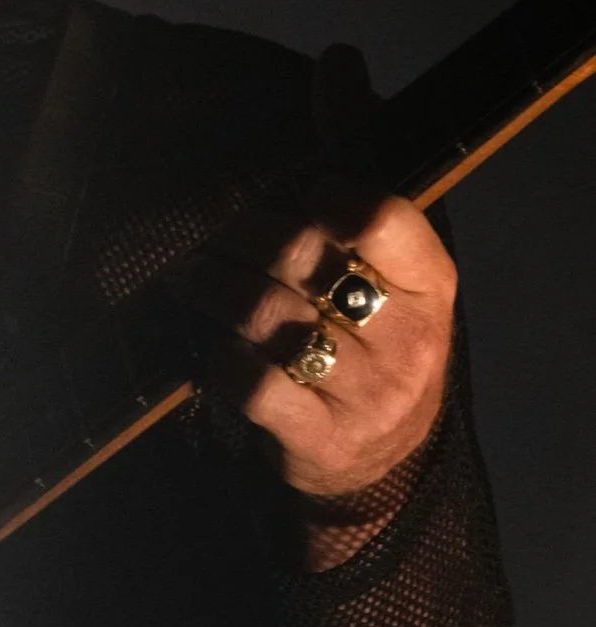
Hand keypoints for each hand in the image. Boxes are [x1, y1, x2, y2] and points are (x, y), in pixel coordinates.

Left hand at [180, 187, 455, 495]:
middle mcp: (406, 341)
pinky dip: (224, 355)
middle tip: (218, 238)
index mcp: (431, 289)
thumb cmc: (382, 355)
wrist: (390, 463)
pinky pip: (253, 381)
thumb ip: (366, 235)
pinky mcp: (320, 437)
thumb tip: (304, 162)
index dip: (333, 199)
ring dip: (216, 287)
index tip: (302, 196)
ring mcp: (364, 395)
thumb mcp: (401, 292)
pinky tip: (218, 343)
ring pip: (268, 317)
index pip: (384, 222)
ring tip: (195, 276)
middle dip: (246, 238)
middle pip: (305, 261)